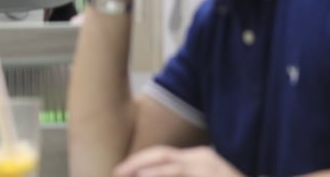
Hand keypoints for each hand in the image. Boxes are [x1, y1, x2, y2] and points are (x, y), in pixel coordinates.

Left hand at [113, 146, 243, 176]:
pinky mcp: (211, 176)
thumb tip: (147, 174)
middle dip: (137, 163)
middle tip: (117, 172)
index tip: (121, 170)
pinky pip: (182, 175)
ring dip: (149, 173)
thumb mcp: (204, 175)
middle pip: (162, 156)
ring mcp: (208, 168)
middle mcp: (203, 158)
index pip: (162, 155)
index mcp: (199, 156)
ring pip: (172, 168)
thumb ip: (182, 174)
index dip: (139, 161)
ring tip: (131, 175)